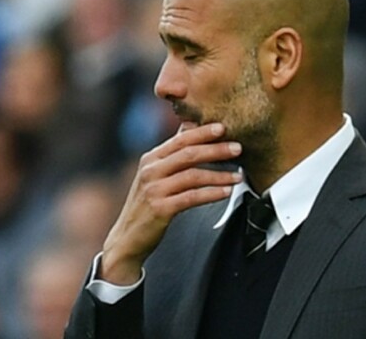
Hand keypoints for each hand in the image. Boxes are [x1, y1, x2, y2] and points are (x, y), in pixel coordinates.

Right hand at [100, 122, 242, 284]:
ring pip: (192, 176)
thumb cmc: (146, 204)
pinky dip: (211, 193)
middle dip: (216, 149)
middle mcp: (150, 171)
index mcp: (150, 159)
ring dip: (219, 174)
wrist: (127, 237)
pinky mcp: (160, 209)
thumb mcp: (154, 175)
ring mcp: (154, 190)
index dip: (202, 132)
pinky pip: (192, 197)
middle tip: (238, 148)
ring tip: (238, 175)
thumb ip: (171, 154)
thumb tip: (189, 127)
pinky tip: (226, 192)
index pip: (180, 140)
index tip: (223, 127)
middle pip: (188, 154)